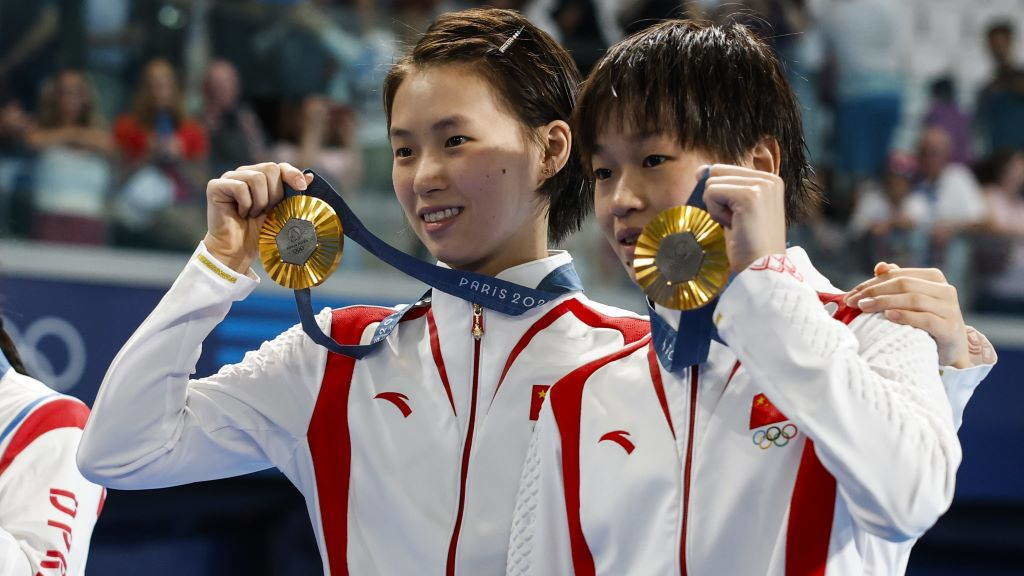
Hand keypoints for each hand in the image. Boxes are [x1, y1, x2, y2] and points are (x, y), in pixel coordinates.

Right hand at [203, 162, 312, 272]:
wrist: (238, 251)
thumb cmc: (259, 233)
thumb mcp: (281, 212)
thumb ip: (293, 194)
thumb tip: (310, 176)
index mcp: (261, 177)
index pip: (280, 166)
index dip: (292, 174)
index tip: (302, 188)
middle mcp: (244, 173)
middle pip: (270, 169)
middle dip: (275, 194)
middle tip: (267, 211)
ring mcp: (229, 178)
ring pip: (256, 178)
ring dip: (260, 201)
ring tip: (253, 214)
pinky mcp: (215, 186)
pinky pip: (240, 187)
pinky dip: (246, 204)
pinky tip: (241, 214)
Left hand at [702, 164, 786, 273]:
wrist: (761, 268)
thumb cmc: (748, 245)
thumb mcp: (736, 210)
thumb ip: (723, 187)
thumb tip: (700, 170)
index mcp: (769, 179)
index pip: (725, 170)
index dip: (721, 196)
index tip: (740, 217)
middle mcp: (769, 178)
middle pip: (717, 173)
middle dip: (718, 200)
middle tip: (737, 222)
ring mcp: (761, 185)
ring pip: (712, 183)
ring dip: (717, 208)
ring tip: (737, 224)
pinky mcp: (749, 195)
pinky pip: (711, 192)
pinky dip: (716, 212)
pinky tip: (733, 225)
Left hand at [845, 262, 970, 367]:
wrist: (951, 351)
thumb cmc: (926, 323)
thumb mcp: (910, 301)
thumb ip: (897, 283)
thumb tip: (880, 266)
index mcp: (933, 277)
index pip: (897, 275)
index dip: (871, 283)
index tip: (851, 294)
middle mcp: (945, 289)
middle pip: (903, 284)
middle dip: (874, 292)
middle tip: (852, 302)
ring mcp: (950, 309)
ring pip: (913, 299)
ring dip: (884, 302)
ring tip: (864, 307)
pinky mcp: (950, 328)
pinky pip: (926, 319)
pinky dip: (905, 316)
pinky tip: (888, 316)